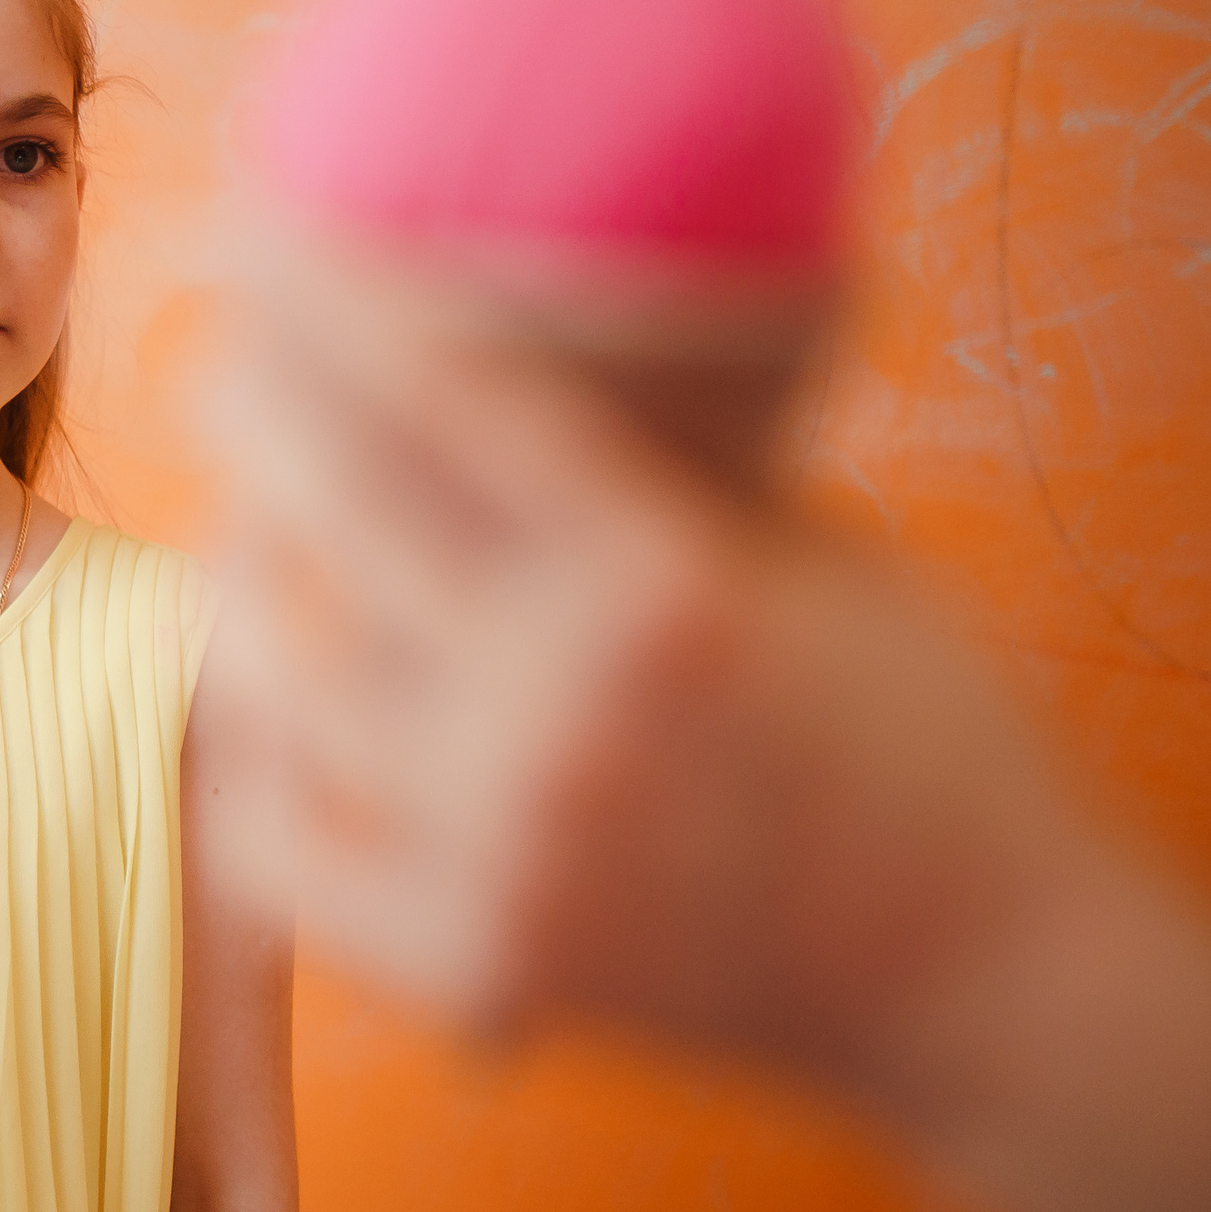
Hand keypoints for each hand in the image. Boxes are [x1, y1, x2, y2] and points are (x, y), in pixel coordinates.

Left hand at [198, 229, 1063, 1073]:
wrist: (989, 985)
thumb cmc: (926, 742)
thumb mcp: (826, 560)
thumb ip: (673, 471)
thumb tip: (541, 340)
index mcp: (665, 582)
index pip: (441, 392)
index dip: (324, 293)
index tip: (257, 226)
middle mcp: (567, 709)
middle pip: (330, 509)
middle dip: (248, 403)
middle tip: (221, 358)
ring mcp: (507, 849)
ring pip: (276, 677)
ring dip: (241, 582)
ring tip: (247, 535)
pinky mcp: (472, 967)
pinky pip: (276, 847)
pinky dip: (251, 766)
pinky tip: (261, 713)